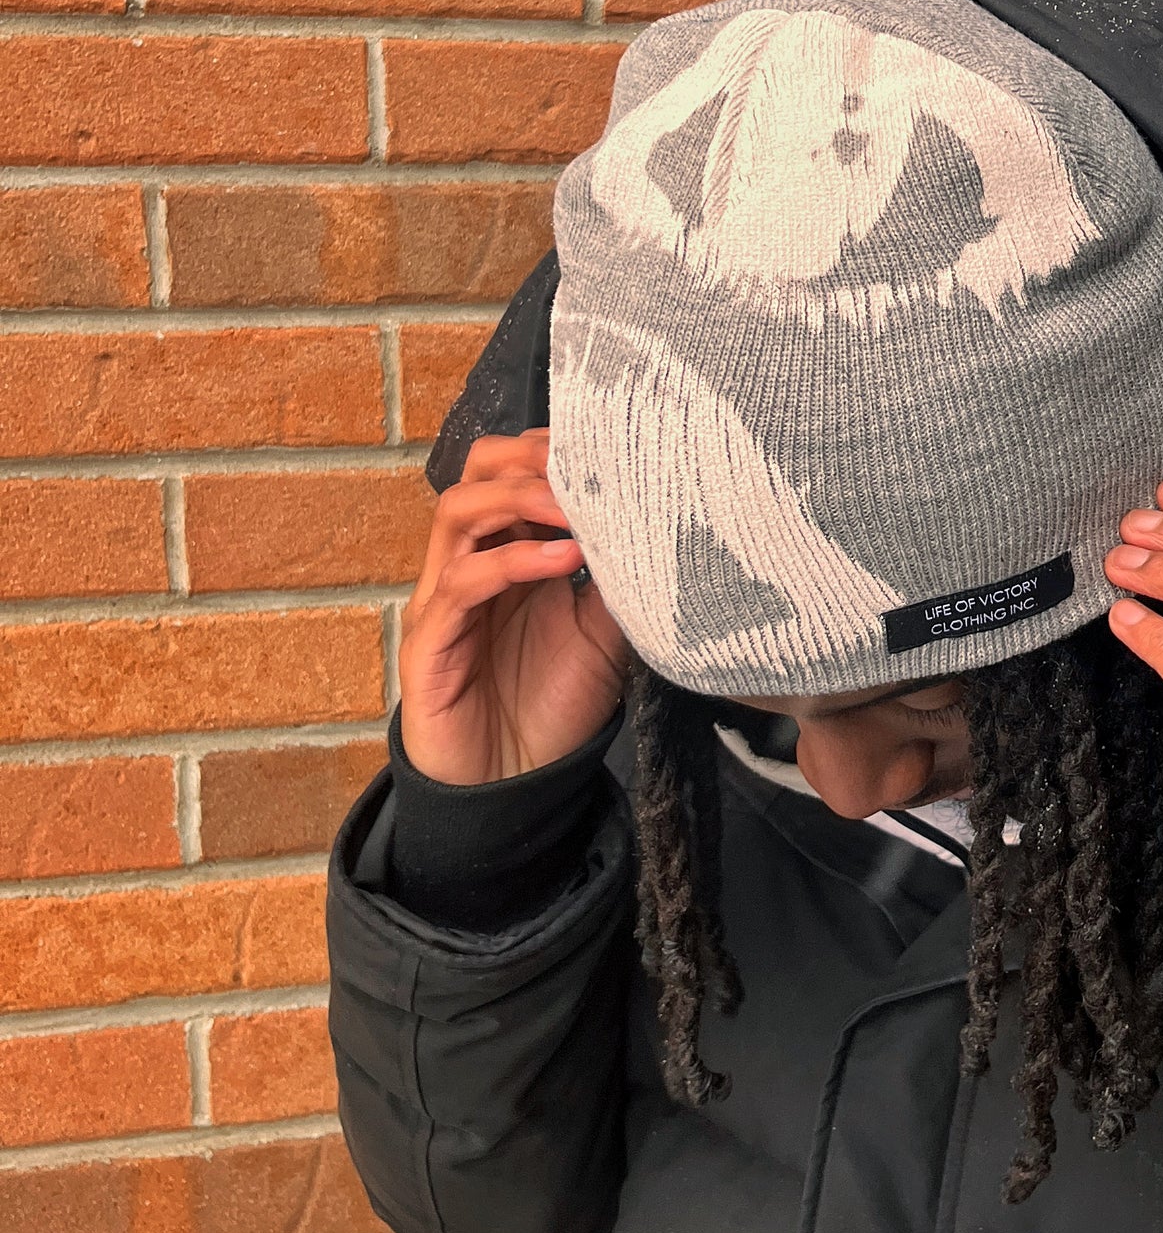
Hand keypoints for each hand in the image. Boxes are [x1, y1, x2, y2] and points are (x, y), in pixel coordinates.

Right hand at [398, 429, 630, 785]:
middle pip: (476, 474)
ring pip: (458, 514)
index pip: (514, 470)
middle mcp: (471, 561)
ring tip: (574, 506)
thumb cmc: (555, 704)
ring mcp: (444, 599)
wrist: (518, 788)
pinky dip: (512, 562)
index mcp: (511, 550)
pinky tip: (562, 560)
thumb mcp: (607, 631)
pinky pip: (460, 583)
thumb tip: (663, 524)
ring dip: (519, 498)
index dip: (553, 449)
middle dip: (527, 458)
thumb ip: (622, 577)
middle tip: (584, 464)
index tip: (609, 444)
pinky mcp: (430, 643)